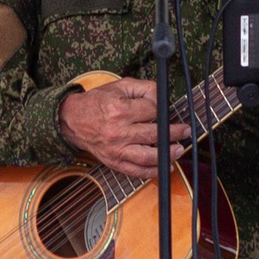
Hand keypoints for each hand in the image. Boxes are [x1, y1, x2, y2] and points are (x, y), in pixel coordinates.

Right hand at [58, 78, 192, 178]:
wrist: (73, 121)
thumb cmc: (97, 102)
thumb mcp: (119, 86)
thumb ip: (143, 88)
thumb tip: (162, 98)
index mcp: (119, 110)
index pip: (151, 111)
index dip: (161, 109)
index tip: (166, 110)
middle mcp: (118, 131)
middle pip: (154, 134)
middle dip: (174, 133)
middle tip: (185, 131)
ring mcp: (116, 150)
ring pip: (147, 156)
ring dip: (167, 155)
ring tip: (179, 150)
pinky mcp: (114, 162)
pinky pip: (136, 171)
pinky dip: (152, 172)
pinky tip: (164, 167)